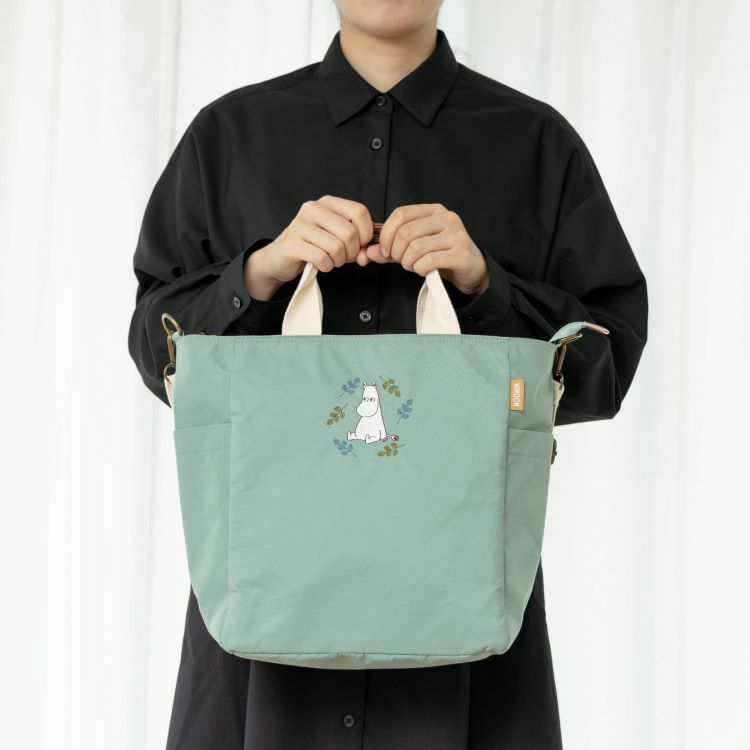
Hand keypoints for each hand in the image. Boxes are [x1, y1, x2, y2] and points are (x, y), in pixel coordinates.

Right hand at [244, 196, 374, 299]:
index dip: (366, 234)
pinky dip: (327, 266)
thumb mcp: (338, 238)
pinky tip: (321, 265)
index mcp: (327, 202)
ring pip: (337, 247)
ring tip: (331, 261)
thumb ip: (357, 243)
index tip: (360, 245)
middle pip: (349, 233)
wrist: (279, 259)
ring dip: (339, 261)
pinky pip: (322, 258)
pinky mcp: (292, 244)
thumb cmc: (313, 247)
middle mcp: (312, 208)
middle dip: (352, 252)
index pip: (359, 212)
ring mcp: (300, 225)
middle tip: (344, 258)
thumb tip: (368, 254)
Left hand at [362, 204, 488, 296]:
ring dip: (408, 262)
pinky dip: (420, 269)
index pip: (400, 214)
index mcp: (433, 210)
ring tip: (413, 266)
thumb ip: (389, 250)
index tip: (385, 251)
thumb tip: (367, 253)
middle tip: (401, 262)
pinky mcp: (461, 253)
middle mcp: (446, 218)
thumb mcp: (412, 249)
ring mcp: (456, 234)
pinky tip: (424, 270)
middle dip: (396, 252)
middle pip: (406, 232)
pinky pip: (430, 260)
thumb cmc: (441, 255)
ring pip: (416, 247)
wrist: (471, 269)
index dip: (386, 234)